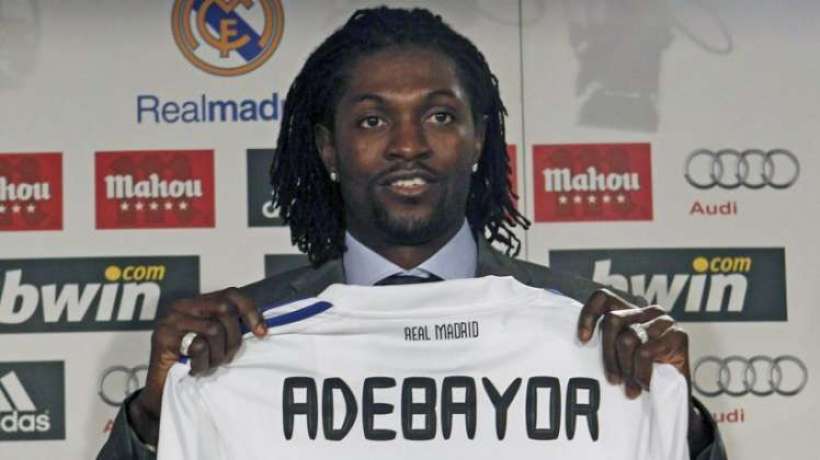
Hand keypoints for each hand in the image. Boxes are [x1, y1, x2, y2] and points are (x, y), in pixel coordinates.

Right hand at [128, 288, 266, 444]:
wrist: (161, 394)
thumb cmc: (192, 367)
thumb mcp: (218, 343)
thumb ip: (231, 328)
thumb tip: (261, 325)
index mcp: (197, 303)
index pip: (231, 294)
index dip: (250, 311)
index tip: (261, 333)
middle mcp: (182, 306)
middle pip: (225, 309)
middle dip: (233, 338)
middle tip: (226, 358)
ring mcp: (170, 320)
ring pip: (214, 329)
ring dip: (217, 355)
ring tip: (208, 365)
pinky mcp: (162, 336)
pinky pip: (198, 345)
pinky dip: (202, 362)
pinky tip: (194, 369)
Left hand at [576, 289, 689, 398]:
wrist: (676, 395)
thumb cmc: (643, 375)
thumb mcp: (619, 357)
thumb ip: (606, 343)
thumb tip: (581, 340)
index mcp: (630, 311)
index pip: (603, 298)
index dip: (589, 315)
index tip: (583, 340)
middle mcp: (647, 311)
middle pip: (612, 320)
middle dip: (608, 354)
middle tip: (613, 380)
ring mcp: (664, 321)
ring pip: (627, 339)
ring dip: (626, 369)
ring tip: (630, 388)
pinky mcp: (678, 335)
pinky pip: (645, 353)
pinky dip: (641, 373)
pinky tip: (644, 385)